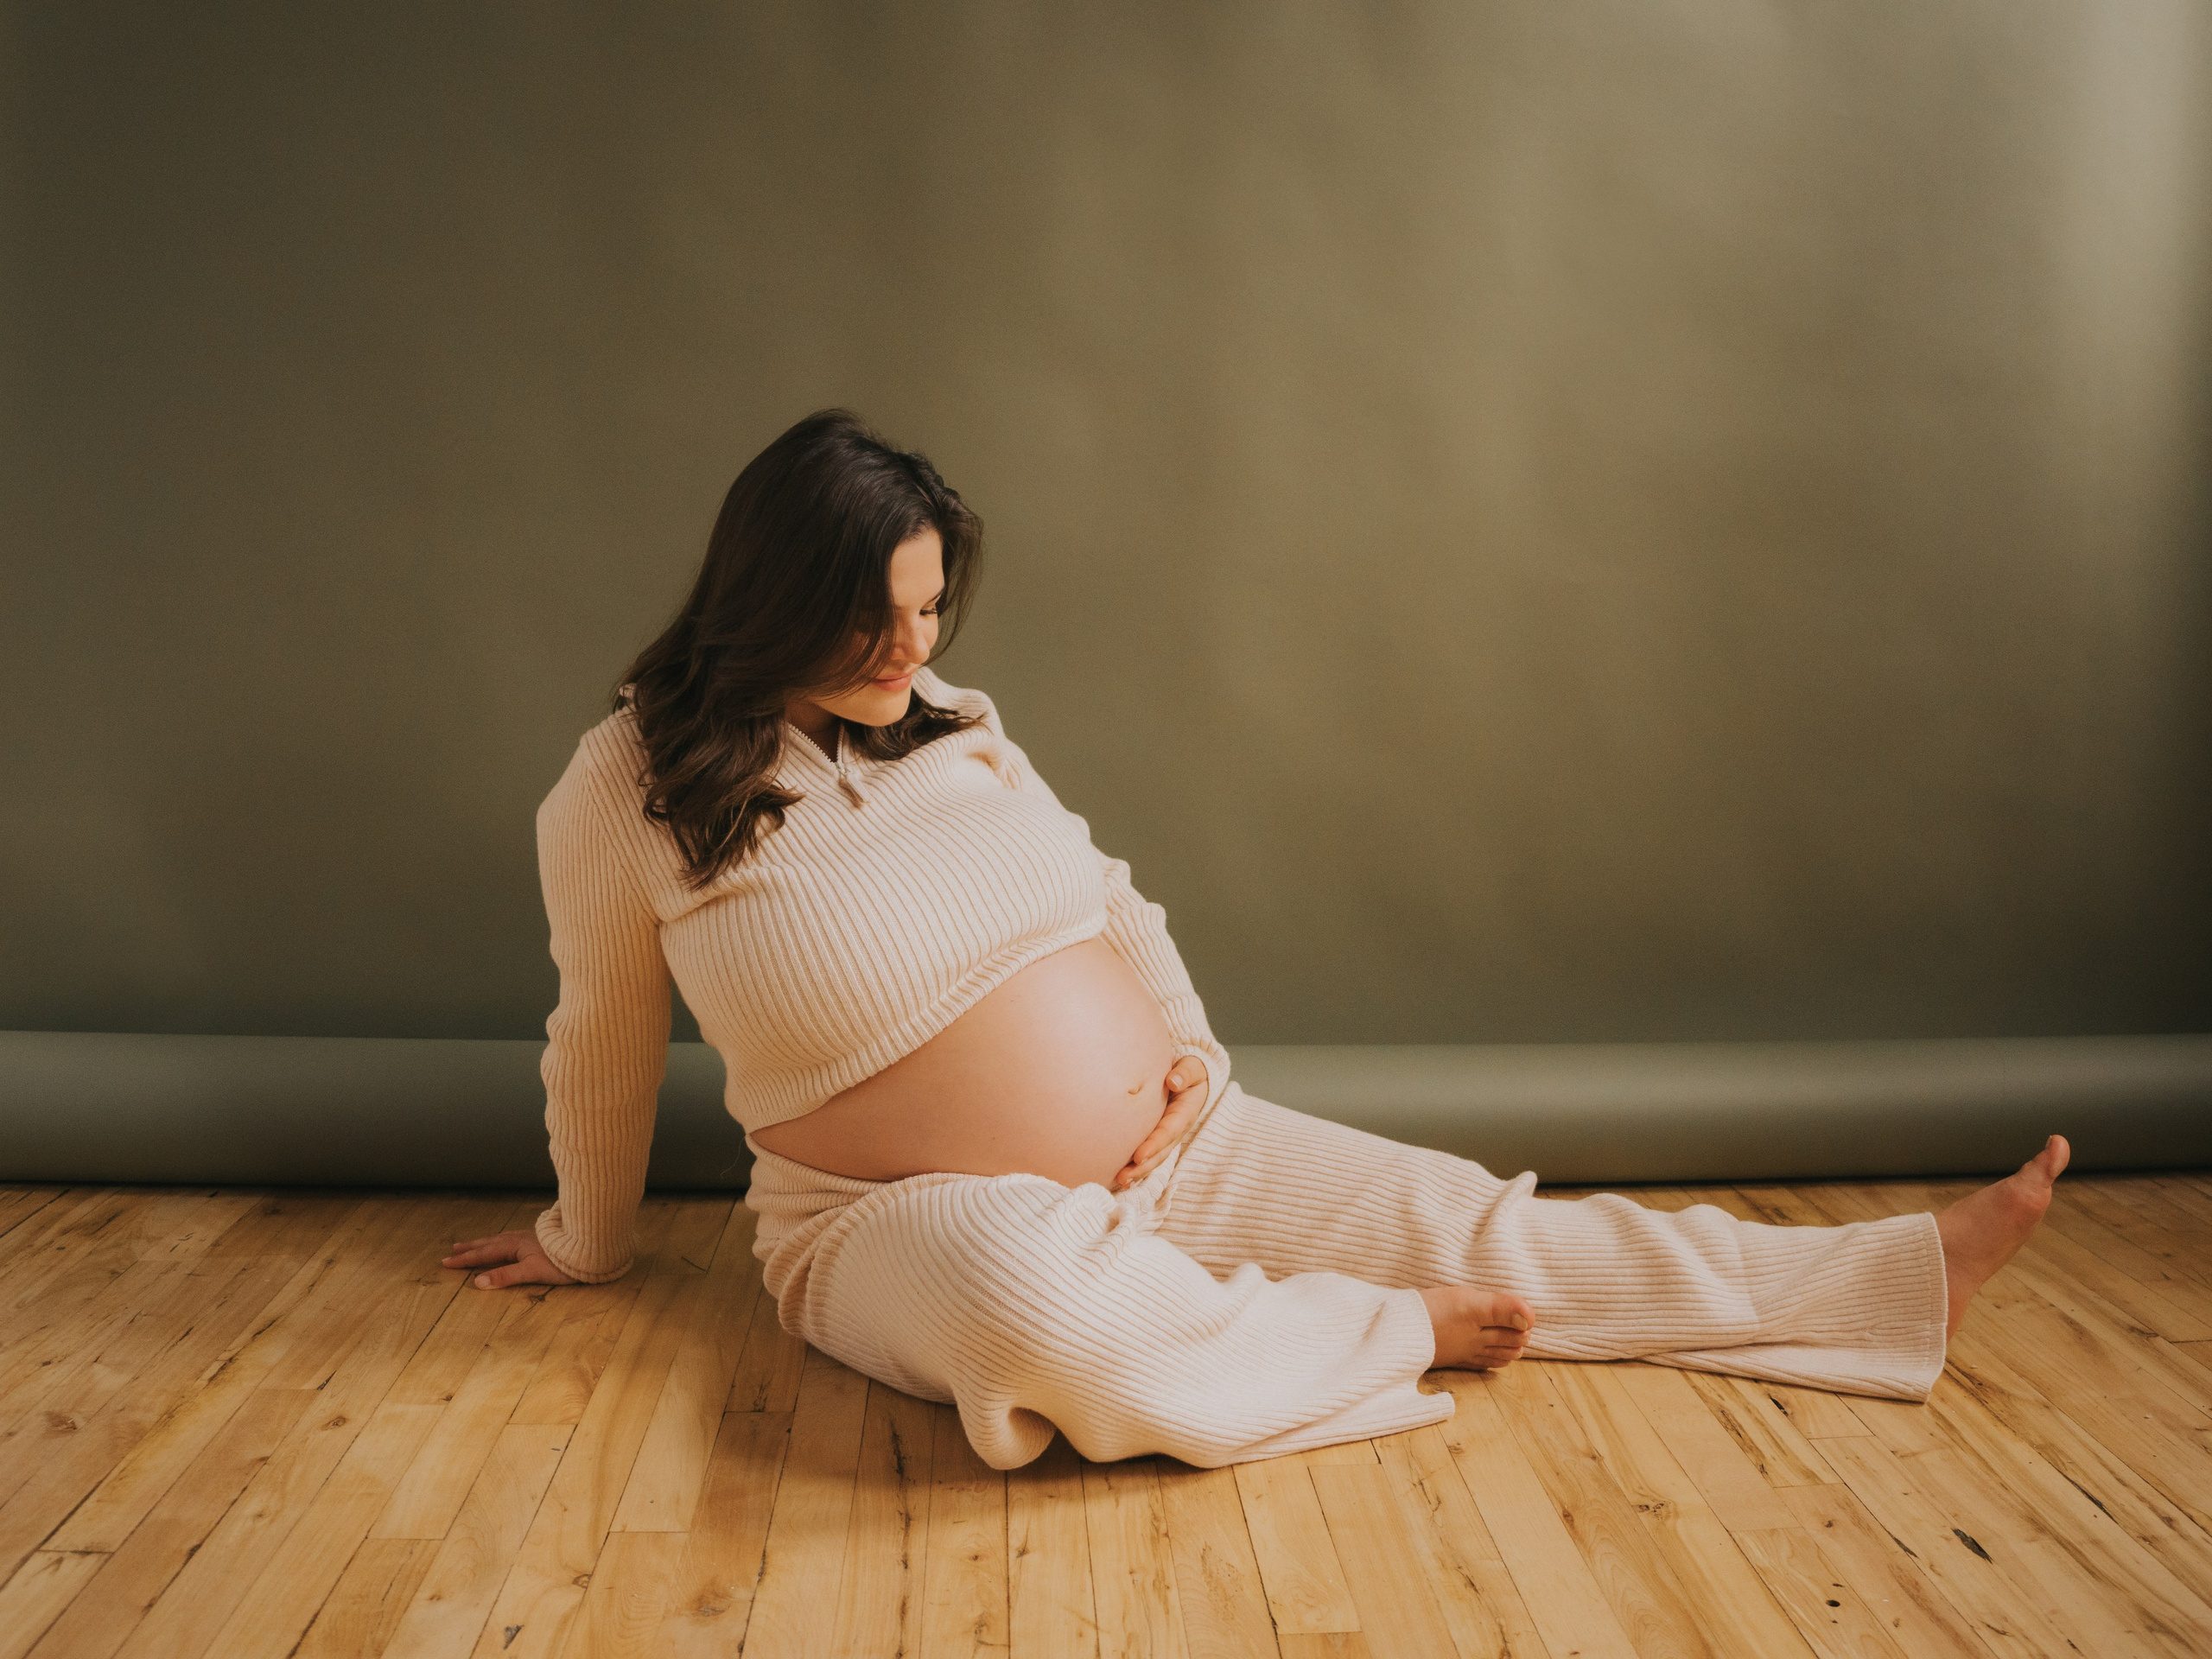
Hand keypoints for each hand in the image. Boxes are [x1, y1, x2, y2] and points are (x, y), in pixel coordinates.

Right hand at [442, 1229, 579, 1289]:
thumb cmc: (562, 1262)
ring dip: (485, 1243)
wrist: (589, 1246)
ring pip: (501, 1239)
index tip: (446, 1263)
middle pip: (490, 1243)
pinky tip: (506, 1242)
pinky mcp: (539, 1238)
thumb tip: (478, 1283)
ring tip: (473, 1245)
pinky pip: (512, 1238)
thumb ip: (505, 1277)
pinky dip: (501, 1241)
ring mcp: (530, 1237)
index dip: (465, 1259)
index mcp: (514, 1245)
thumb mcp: (532, 1272)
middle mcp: (519, 1238)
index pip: (484, 1254)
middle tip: (453, 1250)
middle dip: (471, 1248)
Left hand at [1110, 1056, 1209, 1191]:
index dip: (1155, 1144)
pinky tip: (1120, 1178)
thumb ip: (1185, 1073)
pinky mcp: (1157, 1138)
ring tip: (1120, 1181)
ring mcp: (1167, 1137)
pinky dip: (1135, 1167)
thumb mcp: (1193, 1068)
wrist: (1192, 1078)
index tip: (1139, 1155)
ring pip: (1154, 1158)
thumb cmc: (1190, 1071)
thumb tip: (1173, 1081)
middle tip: (1124, 1175)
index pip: (1169, 1131)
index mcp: (1185, 1113)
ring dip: (1138, 1171)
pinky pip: (1147, 1155)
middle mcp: (1176, 1129)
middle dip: (1144, 1166)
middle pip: (1161, 1152)